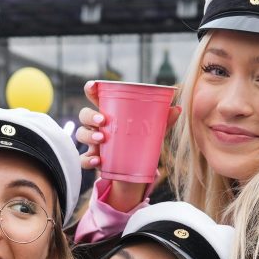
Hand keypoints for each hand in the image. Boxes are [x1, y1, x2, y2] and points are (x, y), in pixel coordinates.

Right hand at [75, 81, 178, 212]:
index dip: (91, 90)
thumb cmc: (140, 144)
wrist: (133, 172)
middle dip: (91, 116)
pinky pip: (83, 159)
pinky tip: (98, 161)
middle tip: (103, 121)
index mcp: (109, 114)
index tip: (92, 86)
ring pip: (81, 135)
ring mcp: (93, 143)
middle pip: (84, 115)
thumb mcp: (152, 133)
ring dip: (89, 136)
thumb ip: (162, 121)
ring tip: (102, 140)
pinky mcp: (92, 160)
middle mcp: (97, 127)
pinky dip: (88, 159)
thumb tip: (177, 108)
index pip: (96, 98)